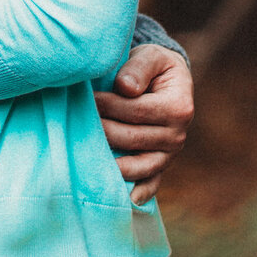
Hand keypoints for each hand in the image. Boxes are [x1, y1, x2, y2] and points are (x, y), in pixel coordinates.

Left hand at [95, 44, 193, 204]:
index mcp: (178, 107)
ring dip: (114, 164)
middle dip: (103, 130)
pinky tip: (127, 199)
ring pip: (139, 164)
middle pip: (132, 137)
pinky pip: (152, 180)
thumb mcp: (151, 56)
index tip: (87, 97)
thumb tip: (124, 88)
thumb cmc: (154, 66)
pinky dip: (142, 191)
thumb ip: (138, 67)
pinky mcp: (162, 164)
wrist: (167, 80)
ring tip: (89, 160)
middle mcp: (178, 134)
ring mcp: (170, 153)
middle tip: (78, 121)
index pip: (136, 110)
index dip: (109, 104)